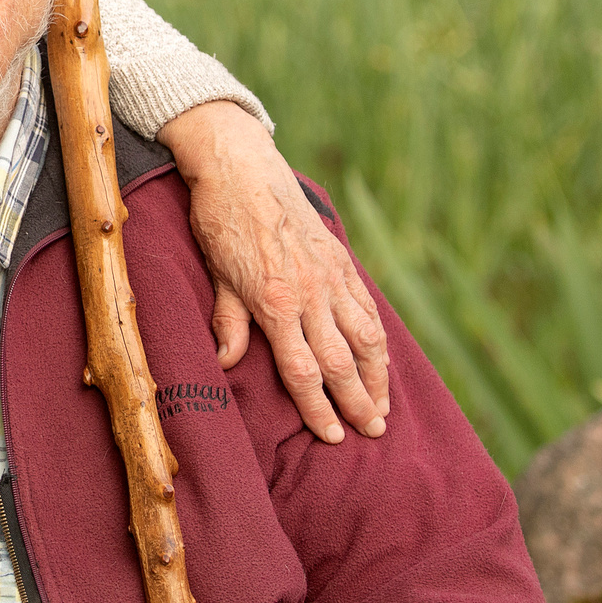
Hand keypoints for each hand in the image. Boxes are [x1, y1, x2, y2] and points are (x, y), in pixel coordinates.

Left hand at [158, 101, 390, 443]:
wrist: (240, 166)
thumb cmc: (220, 220)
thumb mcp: (216, 275)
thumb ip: (228, 321)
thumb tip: (228, 363)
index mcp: (275, 302)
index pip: (303, 371)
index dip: (319, 409)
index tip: (334, 437)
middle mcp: (310, 293)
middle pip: (342, 362)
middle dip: (358, 403)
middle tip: (372, 433)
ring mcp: (330, 275)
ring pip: (365, 337)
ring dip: (377, 376)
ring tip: (384, 406)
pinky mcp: (340, 259)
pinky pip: (366, 306)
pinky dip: (378, 337)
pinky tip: (382, 357)